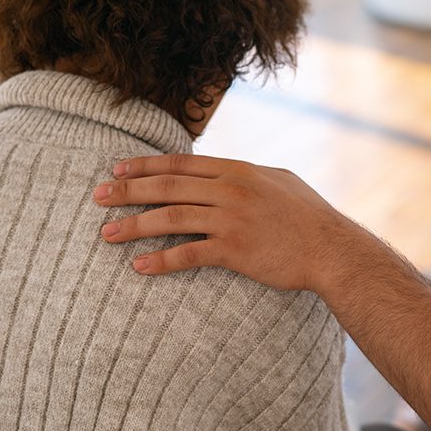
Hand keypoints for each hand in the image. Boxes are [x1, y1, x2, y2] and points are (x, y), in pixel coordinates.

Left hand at [93, 154, 355, 292]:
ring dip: (135, 225)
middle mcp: (230, 191)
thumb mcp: (281, 181)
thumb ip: (249, 175)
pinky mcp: (236, 250)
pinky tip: (140, 267)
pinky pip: (190, 254)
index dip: (146, 166)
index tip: (118, 169)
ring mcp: (232, 220)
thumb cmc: (310, 217)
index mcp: (238, 171)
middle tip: (98, 197)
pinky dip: (162, 261)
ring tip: (106, 233)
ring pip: (172, 218)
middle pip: (168, 187)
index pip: (182, 164)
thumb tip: (227, 171)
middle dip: (129, 191)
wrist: (332, 248)